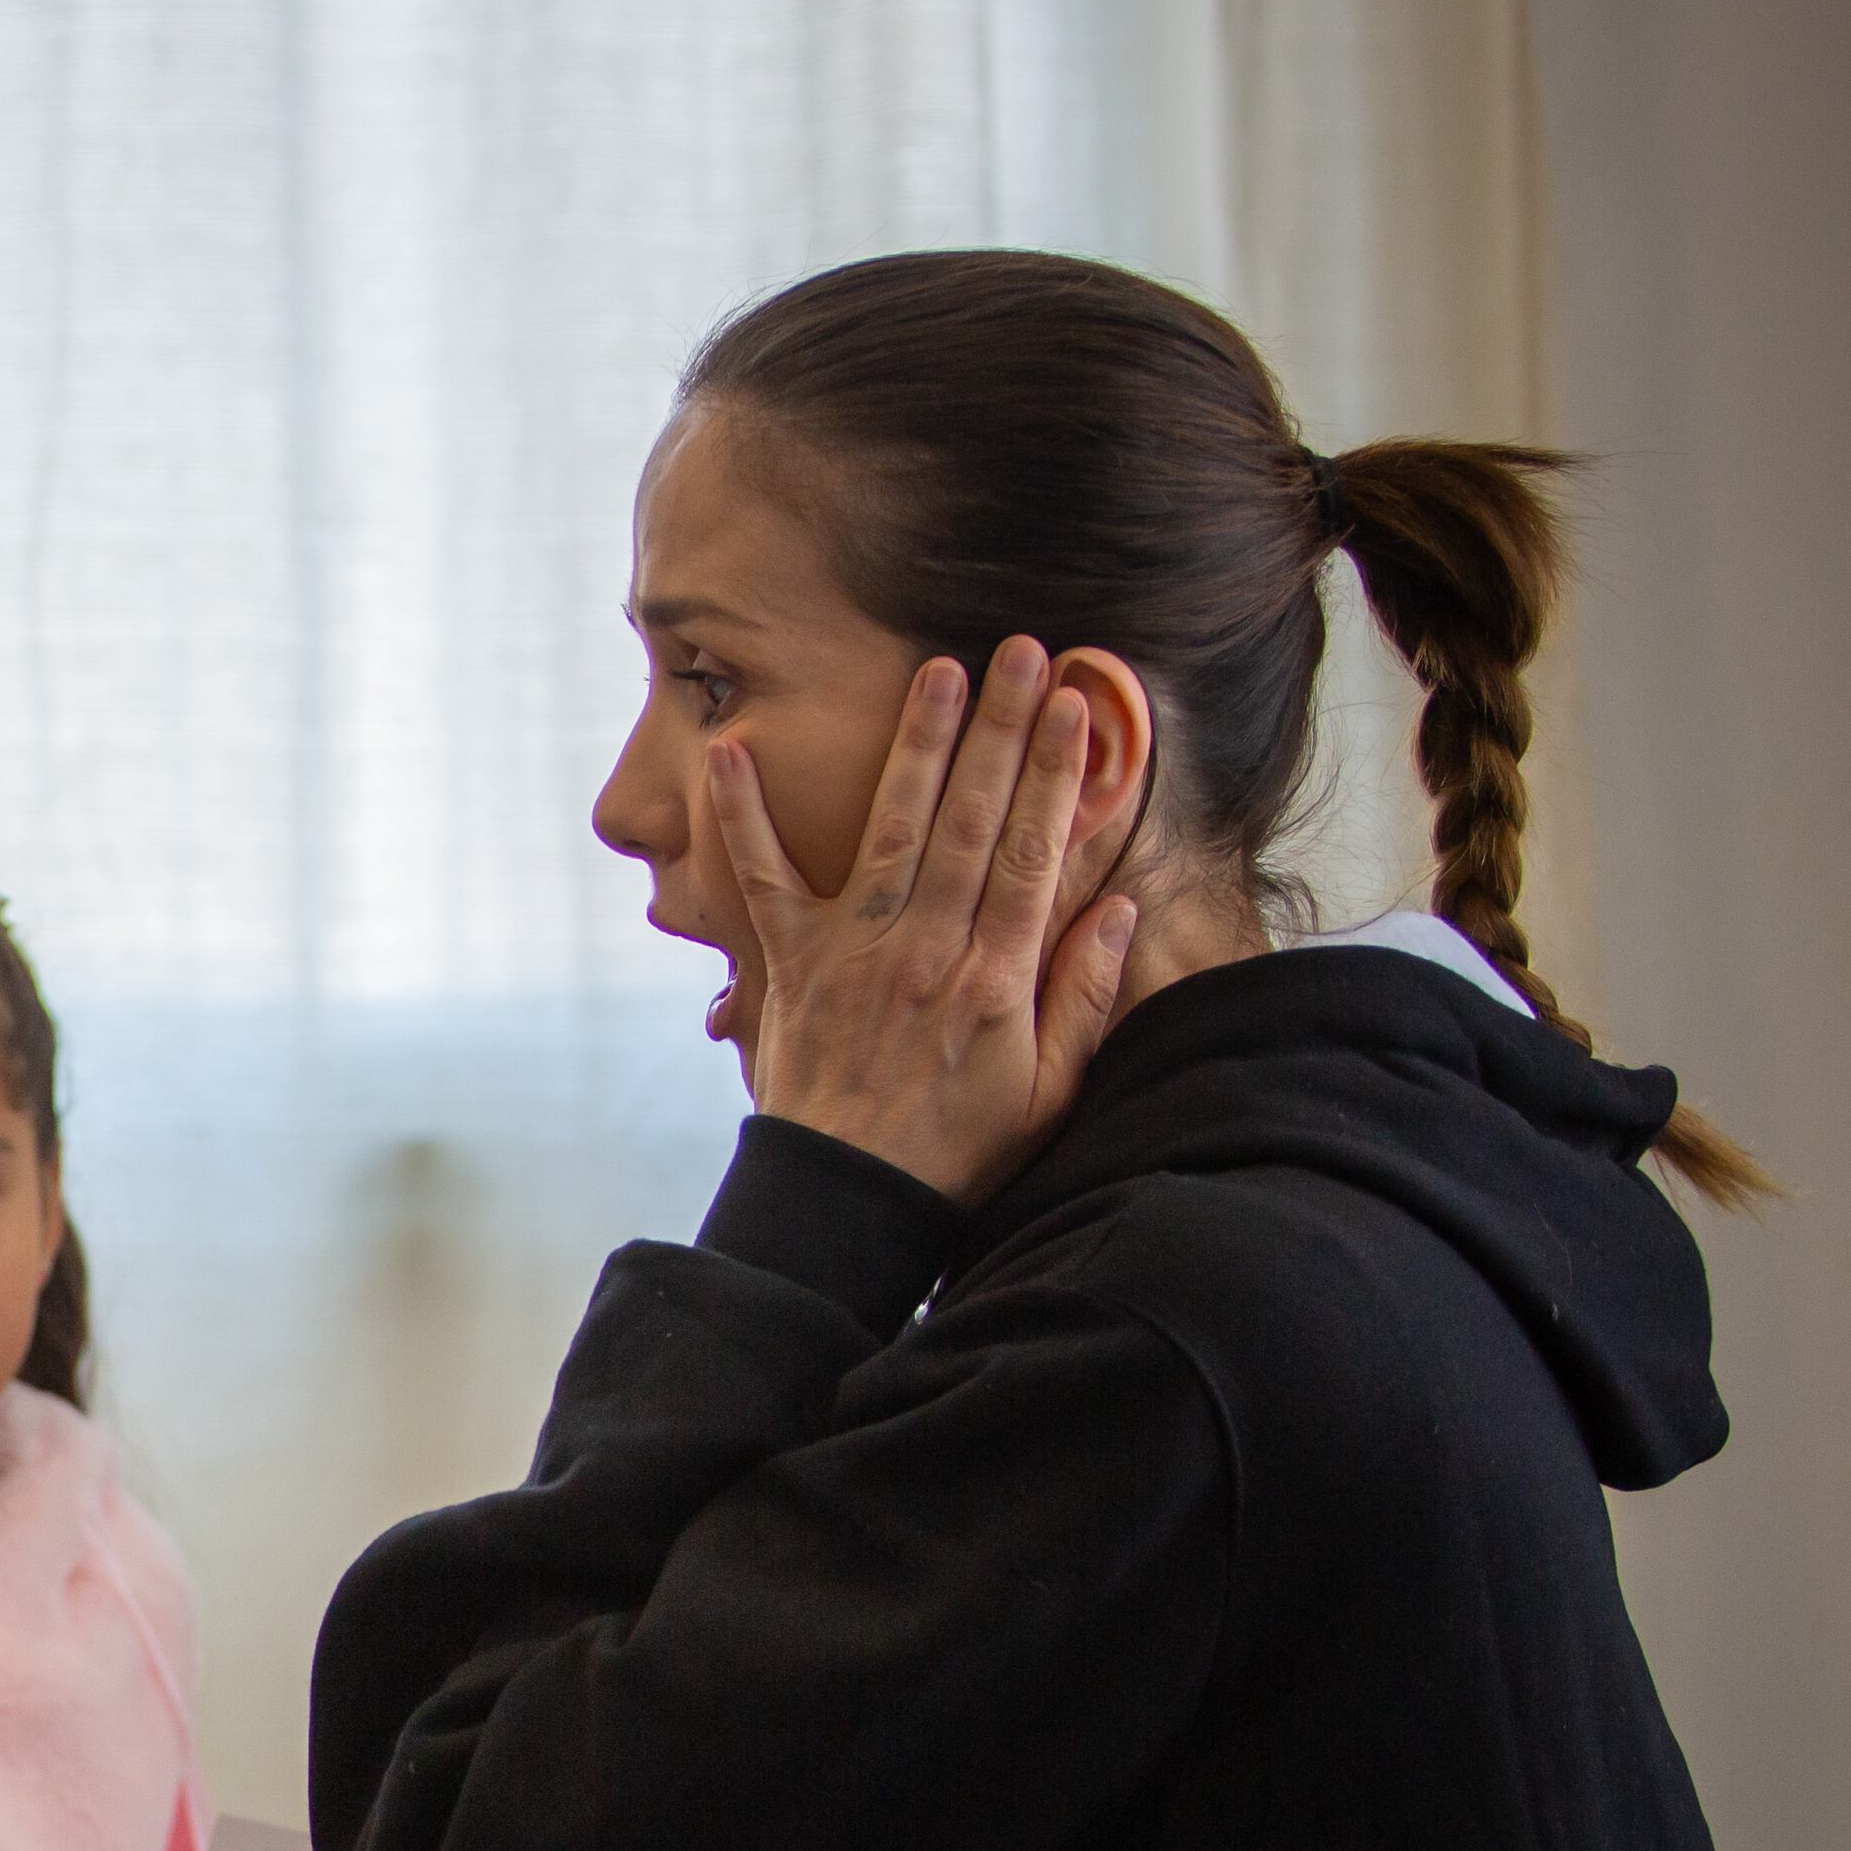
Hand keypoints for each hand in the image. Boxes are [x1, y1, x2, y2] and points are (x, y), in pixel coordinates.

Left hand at [709, 638, 1140, 1206]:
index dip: (1056, 772)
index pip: (1034, 852)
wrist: (850, 1201)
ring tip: (935, 672)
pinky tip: (732, 750)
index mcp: (997, 977)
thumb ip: (1086, 994)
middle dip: (998, 730)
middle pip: (971, 821)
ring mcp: (855, 952)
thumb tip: (1118, 905)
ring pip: (892, 829)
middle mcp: (927, 951)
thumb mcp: (1049, 1087)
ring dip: (914, 746)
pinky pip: (764, 879)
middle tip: (1018, 650)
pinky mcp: (792, 964)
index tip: (1074, 703)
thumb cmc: (958, 1149)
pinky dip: (744, 816)